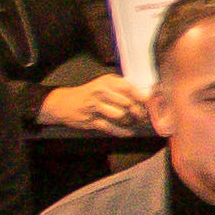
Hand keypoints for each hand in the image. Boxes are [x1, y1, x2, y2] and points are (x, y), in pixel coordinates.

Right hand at [39, 73, 156, 132]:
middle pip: (128, 103)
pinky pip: (111, 128)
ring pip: (121, 115)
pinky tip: (129, 132)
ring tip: (134, 123)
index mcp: (107, 81)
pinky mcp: (91, 120)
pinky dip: (122, 132)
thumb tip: (146, 98)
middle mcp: (101, 91)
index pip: (129, 88)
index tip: (149, 104)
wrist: (64, 103)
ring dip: (130, 122)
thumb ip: (123, 90)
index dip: (142, 98)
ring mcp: (95, 106)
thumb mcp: (105, 85)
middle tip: (142, 117)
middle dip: (138, 112)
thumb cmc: (90, 94)